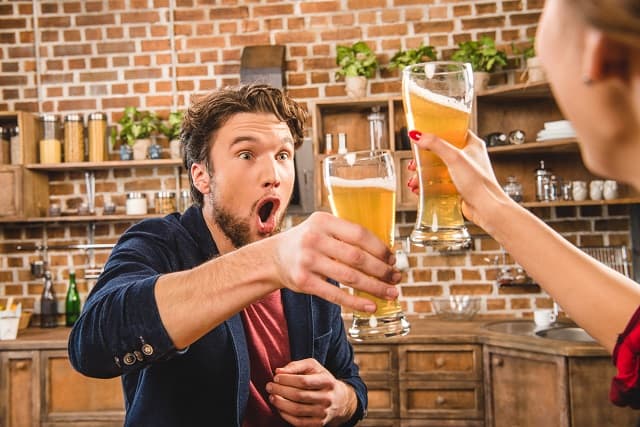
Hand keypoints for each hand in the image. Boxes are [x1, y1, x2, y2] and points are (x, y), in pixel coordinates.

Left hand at [266, 358, 356, 426]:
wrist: (340, 399)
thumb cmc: (321, 378)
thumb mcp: (313, 367)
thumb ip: (296, 366)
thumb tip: (278, 371)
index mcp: (327, 381)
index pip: (304, 381)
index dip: (287, 379)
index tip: (276, 377)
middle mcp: (327, 398)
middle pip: (299, 396)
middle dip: (280, 391)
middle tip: (269, 387)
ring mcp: (323, 413)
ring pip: (297, 410)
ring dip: (280, 404)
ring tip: (272, 397)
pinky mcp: (319, 423)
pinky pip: (299, 422)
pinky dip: (286, 416)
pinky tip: (279, 408)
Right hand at [272, 211, 400, 313]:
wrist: (274, 257)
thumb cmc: (307, 242)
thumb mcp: (322, 228)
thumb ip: (346, 234)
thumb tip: (385, 254)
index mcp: (323, 221)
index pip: (359, 234)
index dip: (380, 248)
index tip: (392, 259)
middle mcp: (314, 239)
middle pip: (357, 257)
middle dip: (381, 270)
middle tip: (396, 278)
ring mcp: (307, 261)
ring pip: (349, 277)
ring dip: (374, 287)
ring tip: (390, 293)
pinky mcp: (303, 281)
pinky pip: (335, 294)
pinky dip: (355, 302)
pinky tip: (371, 306)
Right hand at [407, 130, 508, 228]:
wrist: (487, 208)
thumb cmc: (478, 183)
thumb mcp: (454, 158)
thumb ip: (435, 144)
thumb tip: (418, 135)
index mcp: (472, 145)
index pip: (453, 131)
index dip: (437, 133)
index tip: (424, 136)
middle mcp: (469, 157)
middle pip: (442, 151)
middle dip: (425, 158)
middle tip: (415, 162)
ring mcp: (465, 173)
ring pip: (439, 168)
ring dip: (424, 174)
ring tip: (415, 180)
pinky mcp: (460, 187)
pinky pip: (441, 183)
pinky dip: (429, 185)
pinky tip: (420, 189)